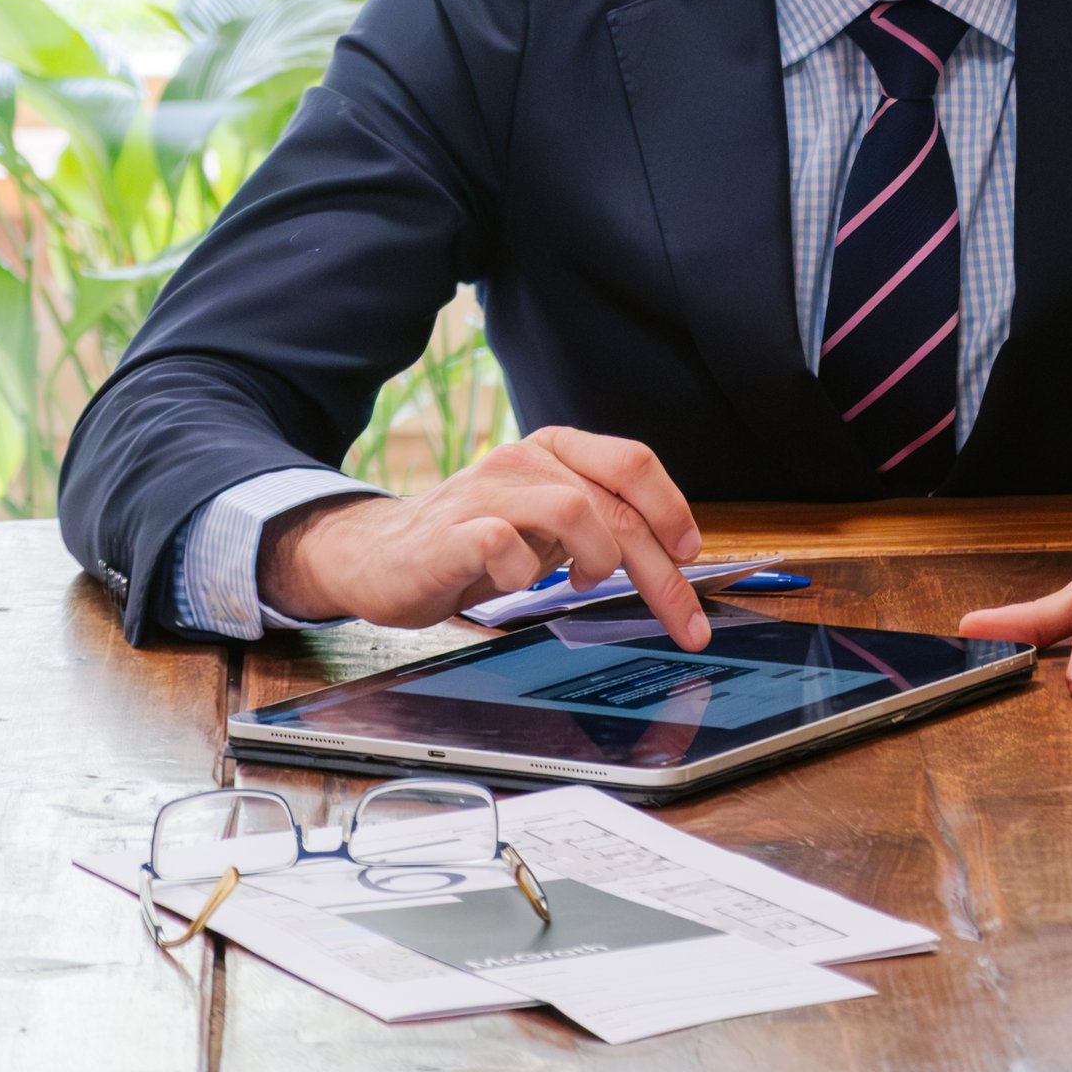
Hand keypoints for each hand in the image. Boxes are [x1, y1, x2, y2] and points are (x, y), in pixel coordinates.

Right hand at [258, 427, 710, 642]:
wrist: (380, 555)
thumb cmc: (472, 540)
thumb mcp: (544, 522)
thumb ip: (596, 521)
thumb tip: (667, 551)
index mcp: (554, 450)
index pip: (631, 464)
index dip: (672, 509)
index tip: (691, 556)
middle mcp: (524, 461)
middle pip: (614, 504)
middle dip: (659, 571)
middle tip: (682, 621)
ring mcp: (487, 492)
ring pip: (572, 508)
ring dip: (596, 559)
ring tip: (580, 585)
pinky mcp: (453, 532)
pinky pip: (506, 545)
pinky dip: (526, 572)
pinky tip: (519, 584)